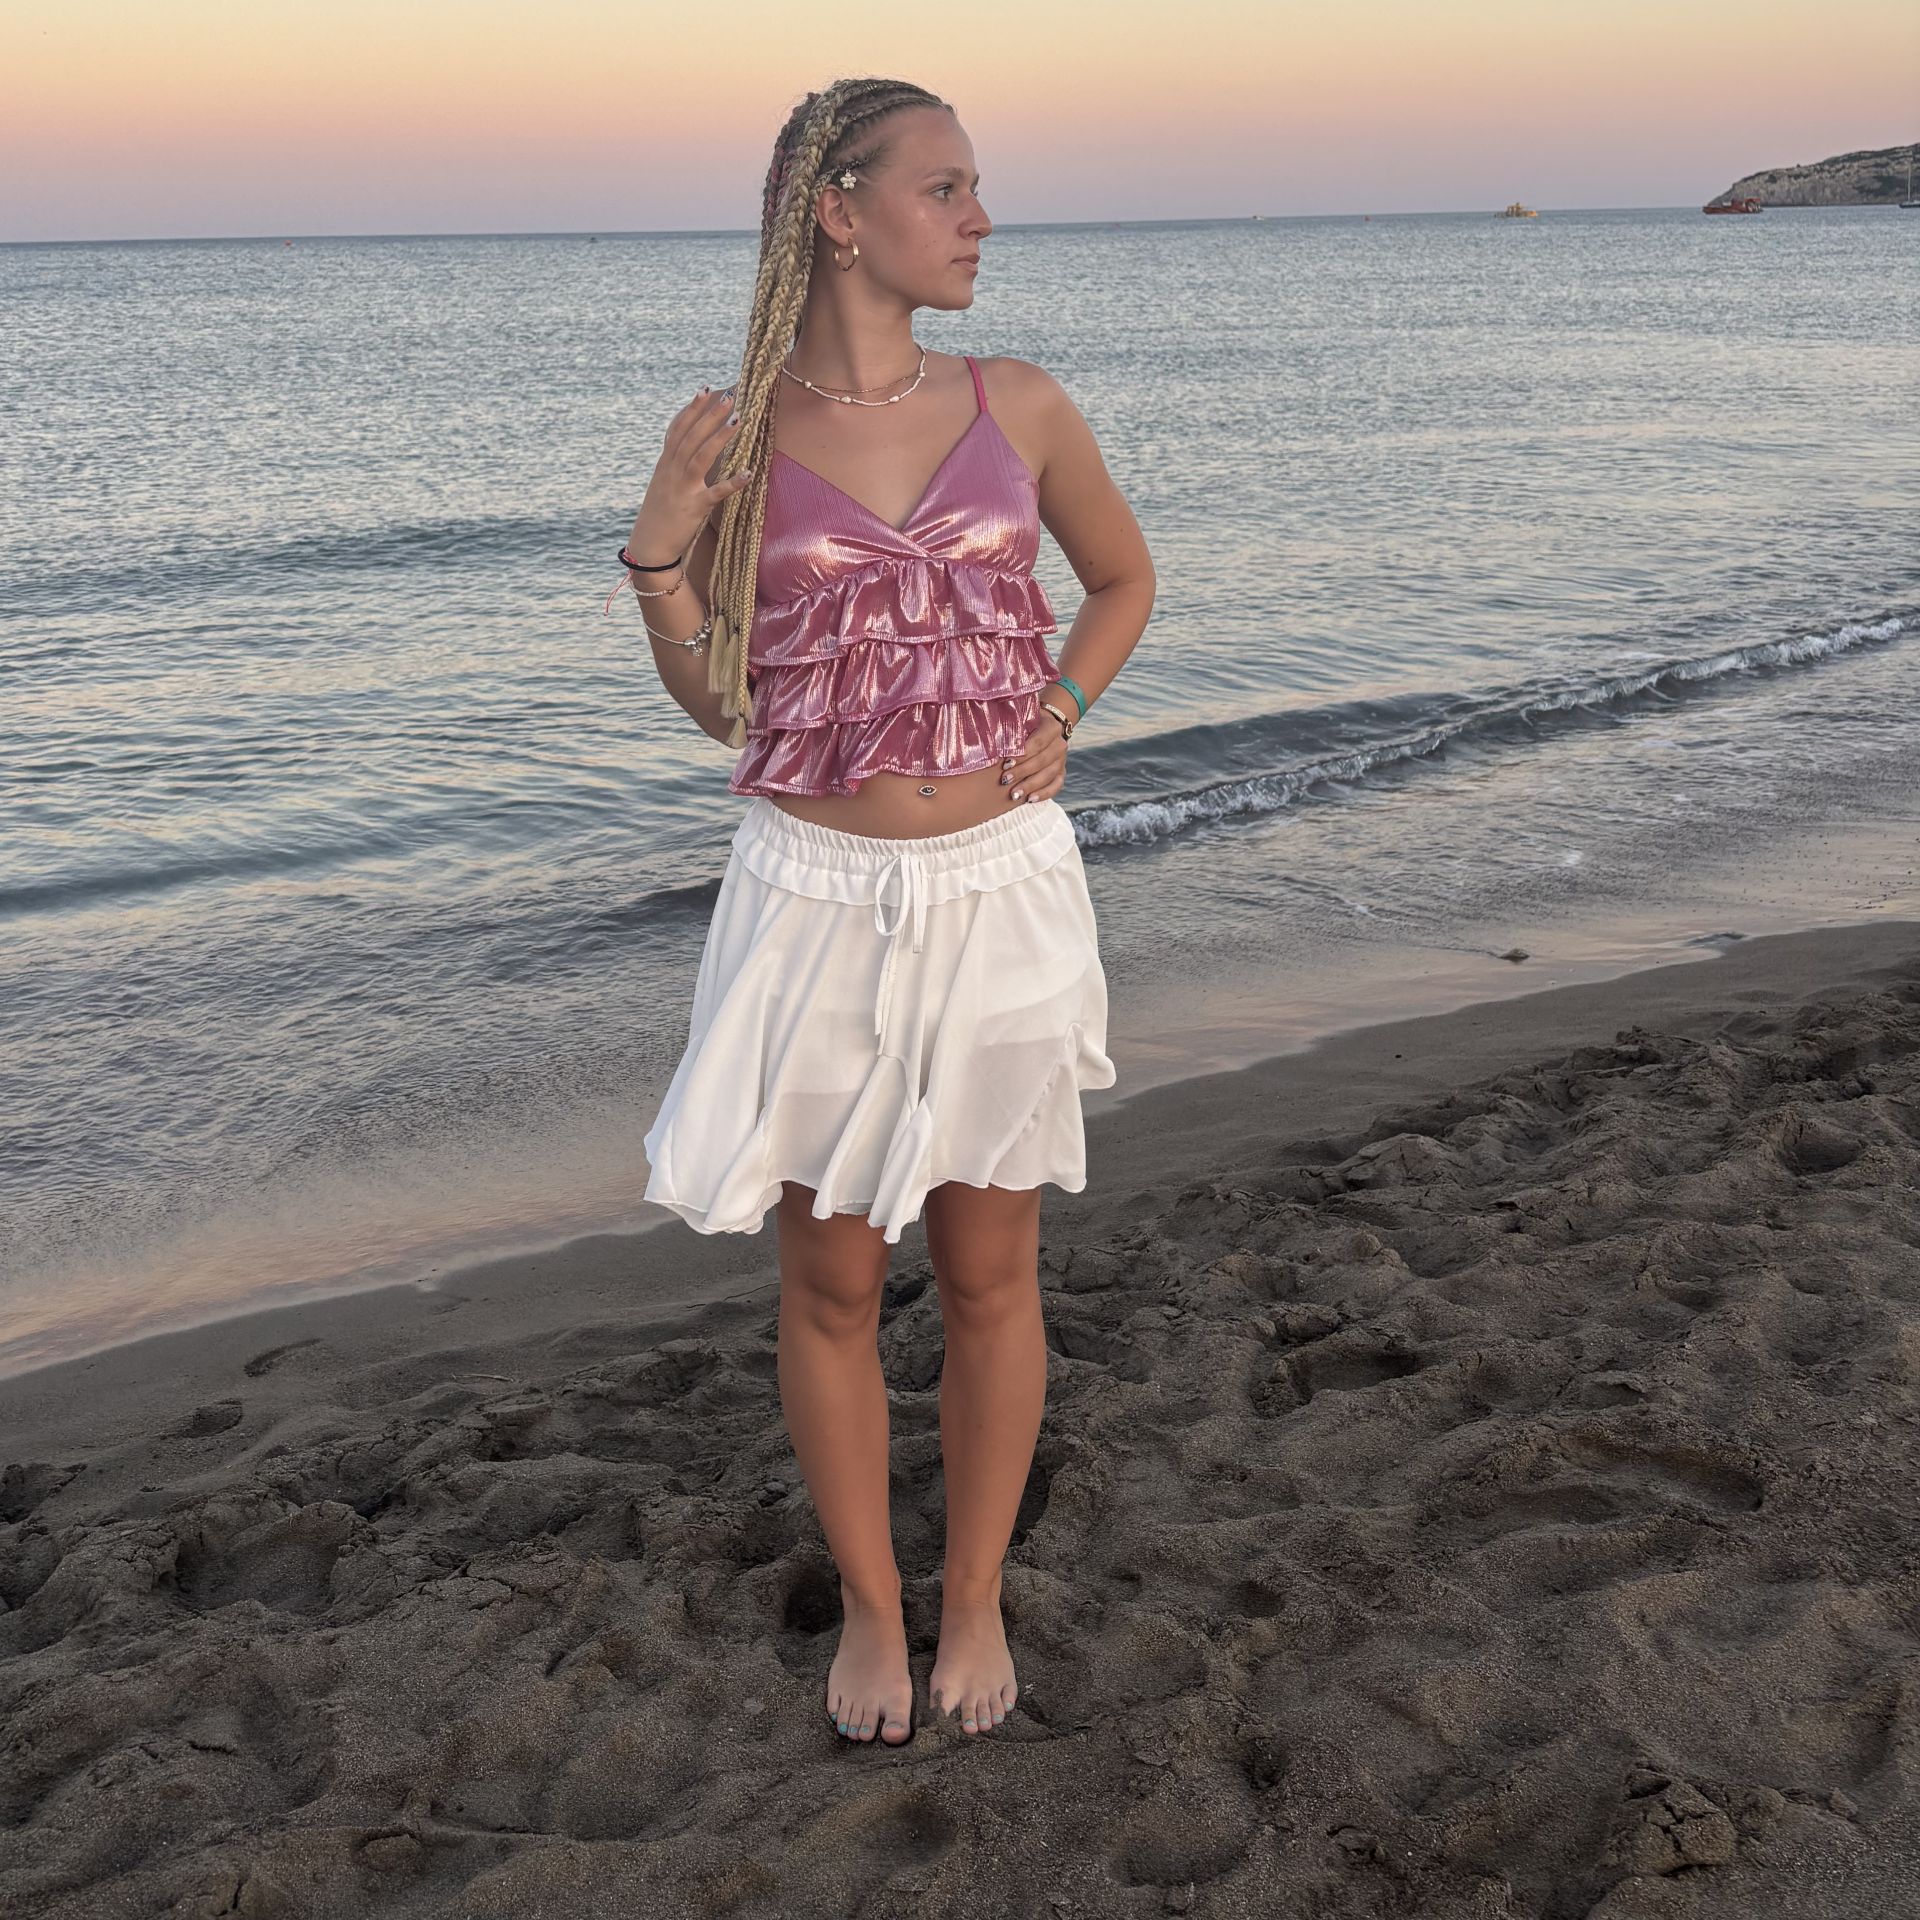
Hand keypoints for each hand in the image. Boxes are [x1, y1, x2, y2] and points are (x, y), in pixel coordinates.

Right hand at [628, 386, 754, 564]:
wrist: (649, 546)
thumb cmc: (659, 514)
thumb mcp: (662, 484)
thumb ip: (674, 464)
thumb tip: (689, 447)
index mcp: (665, 464)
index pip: (678, 429)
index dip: (691, 409)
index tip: (704, 390)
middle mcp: (672, 471)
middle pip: (692, 436)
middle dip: (710, 415)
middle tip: (730, 397)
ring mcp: (683, 488)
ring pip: (701, 456)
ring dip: (720, 437)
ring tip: (738, 420)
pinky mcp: (695, 508)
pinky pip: (716, 493)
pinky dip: (732, 482)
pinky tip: (748, 473)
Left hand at [999, 699, 1070, 803]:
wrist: (1042, 728)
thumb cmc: (1024, 724)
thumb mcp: (1019, 719)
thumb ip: (1010, 726)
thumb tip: (991, 740)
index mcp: (1052, 727)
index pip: (1038, 742)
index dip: (1022, 754)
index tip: (1006, 763)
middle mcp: (1060, 744)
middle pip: (1042, 760)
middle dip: (1022, 772)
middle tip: (1005, 780)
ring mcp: (1062, 760)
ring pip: (1048, 775)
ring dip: (1030, 785)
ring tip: (1014, 794)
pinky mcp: (1061, 773)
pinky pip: (1056, 786)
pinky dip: (1044, 794)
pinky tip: (1029, 799)